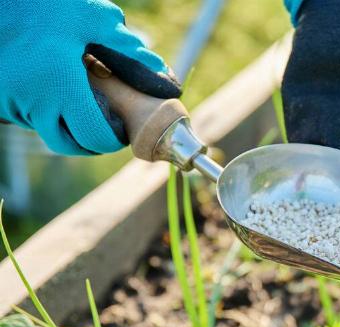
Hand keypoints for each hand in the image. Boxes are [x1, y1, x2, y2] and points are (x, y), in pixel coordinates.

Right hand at [0, 0, 180, 155]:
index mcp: (60, 87)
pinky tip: (50, 85)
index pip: (93, 137)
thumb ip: (131, 54)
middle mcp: (30, 102)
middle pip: (67, 143)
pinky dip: (40, 109)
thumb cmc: (45, 4)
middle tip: (104, 122)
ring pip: (44, 129)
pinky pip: (23, 115)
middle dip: (89, 139)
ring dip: (63, 122)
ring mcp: (8, 102)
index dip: (112, 139)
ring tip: (77, 96)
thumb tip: (167, 83)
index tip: (121, 128)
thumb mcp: (94, 20)